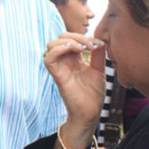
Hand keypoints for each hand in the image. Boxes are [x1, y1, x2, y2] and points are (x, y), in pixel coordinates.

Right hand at [44, 33, 105, 148]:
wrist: (91, 112)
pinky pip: (48, 58)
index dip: (83, 36)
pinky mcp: (57, 76)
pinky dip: (58, 49)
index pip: (71, 38)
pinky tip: (73, 50)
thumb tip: (100, 40)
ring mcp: (60, 68)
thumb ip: (98, 55)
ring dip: (67, 41)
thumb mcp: (99, 70)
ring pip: (51, 45)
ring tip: (81, 48)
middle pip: (60, 38)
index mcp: (74, 59)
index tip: (98, 45)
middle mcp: (64, 61)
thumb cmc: (93, 94)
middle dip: (76, 36)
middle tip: (90, 46)